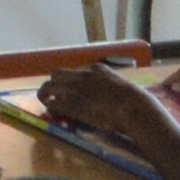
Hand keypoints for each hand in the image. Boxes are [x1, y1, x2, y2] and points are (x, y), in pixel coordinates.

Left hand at [41, 64, 160, 153]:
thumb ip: (112, 86)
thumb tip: (112, 94)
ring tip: (45, 100)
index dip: (71, 81)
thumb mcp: (122, 86)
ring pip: (50, 85)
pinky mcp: (72, 103)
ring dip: (46, 93)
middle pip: (58, 74)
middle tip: (53, 93)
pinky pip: (54, 102)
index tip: (71, 89)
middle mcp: (83, 75)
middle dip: (54, 83)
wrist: (132, 106)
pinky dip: (50, 106)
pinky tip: (51, 111)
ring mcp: (76, 88)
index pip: (76, 71)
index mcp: (97, 69)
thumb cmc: (135, 100)